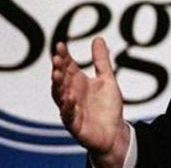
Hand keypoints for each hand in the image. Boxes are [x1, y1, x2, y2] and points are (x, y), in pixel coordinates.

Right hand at [51, 37, 129, 167]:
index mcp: (78, 83)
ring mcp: (71, 109)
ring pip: (60, 97)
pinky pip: (68, 116)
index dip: (64, 57)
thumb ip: (101, 61)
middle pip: (62, 80)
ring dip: (57, 86)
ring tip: (56, 75)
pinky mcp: (75, 125)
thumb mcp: (107, 79)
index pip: (68, 67)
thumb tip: (97, 38)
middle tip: (57, 58)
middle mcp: (71, 94)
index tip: (60, 45)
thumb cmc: (107, 106)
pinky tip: (69, 98)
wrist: (114, 132)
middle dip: (58, 69)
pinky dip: (67, 107)